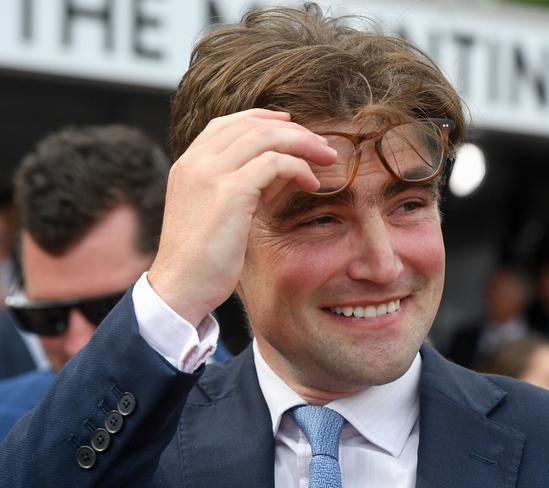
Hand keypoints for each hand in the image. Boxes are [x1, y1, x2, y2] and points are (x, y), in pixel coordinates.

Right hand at [148, 109, 336, 325]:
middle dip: (293, 131)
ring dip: (303, 144)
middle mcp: (196, 161)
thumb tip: (286, 169)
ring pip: (266, 137)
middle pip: (252, 125)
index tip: (291, 126)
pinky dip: (299, 167)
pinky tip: (312, 183)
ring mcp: (211, 173)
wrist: (181, 287)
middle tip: (321, 144)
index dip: (262, 118)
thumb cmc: (203, 258)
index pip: (227, 124)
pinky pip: (274, 163)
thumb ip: (249, 186)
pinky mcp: (230, 192)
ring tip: (327, 157)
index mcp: (188, 164)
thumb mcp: (223, 213)